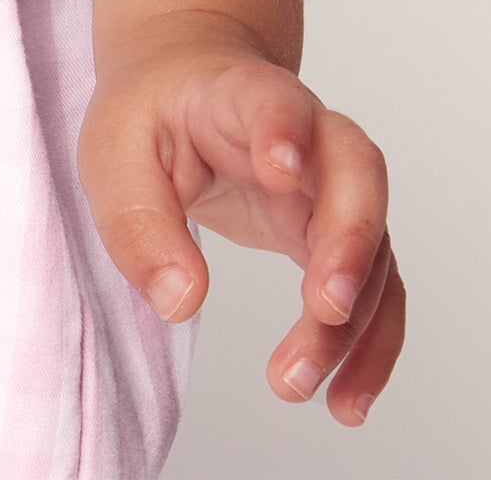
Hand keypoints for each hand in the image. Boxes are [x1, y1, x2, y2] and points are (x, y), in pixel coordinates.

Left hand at [79, 17, 403, 425]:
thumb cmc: (151, 117)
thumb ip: (139, 220)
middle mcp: (308, 136)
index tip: (280, 171)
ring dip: (350, 321)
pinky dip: (370, 347)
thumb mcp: (114, 153)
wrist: (186, 89)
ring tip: (295, 382)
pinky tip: (346, 401)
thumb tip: (181, 301)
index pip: (274, 100)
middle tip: (324, 306)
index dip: (283, 128)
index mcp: (242, 96)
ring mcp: (333, 187)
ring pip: (372, 246)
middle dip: (348, 240)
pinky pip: (376, 292)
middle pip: (357, 172)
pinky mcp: (338, 237)